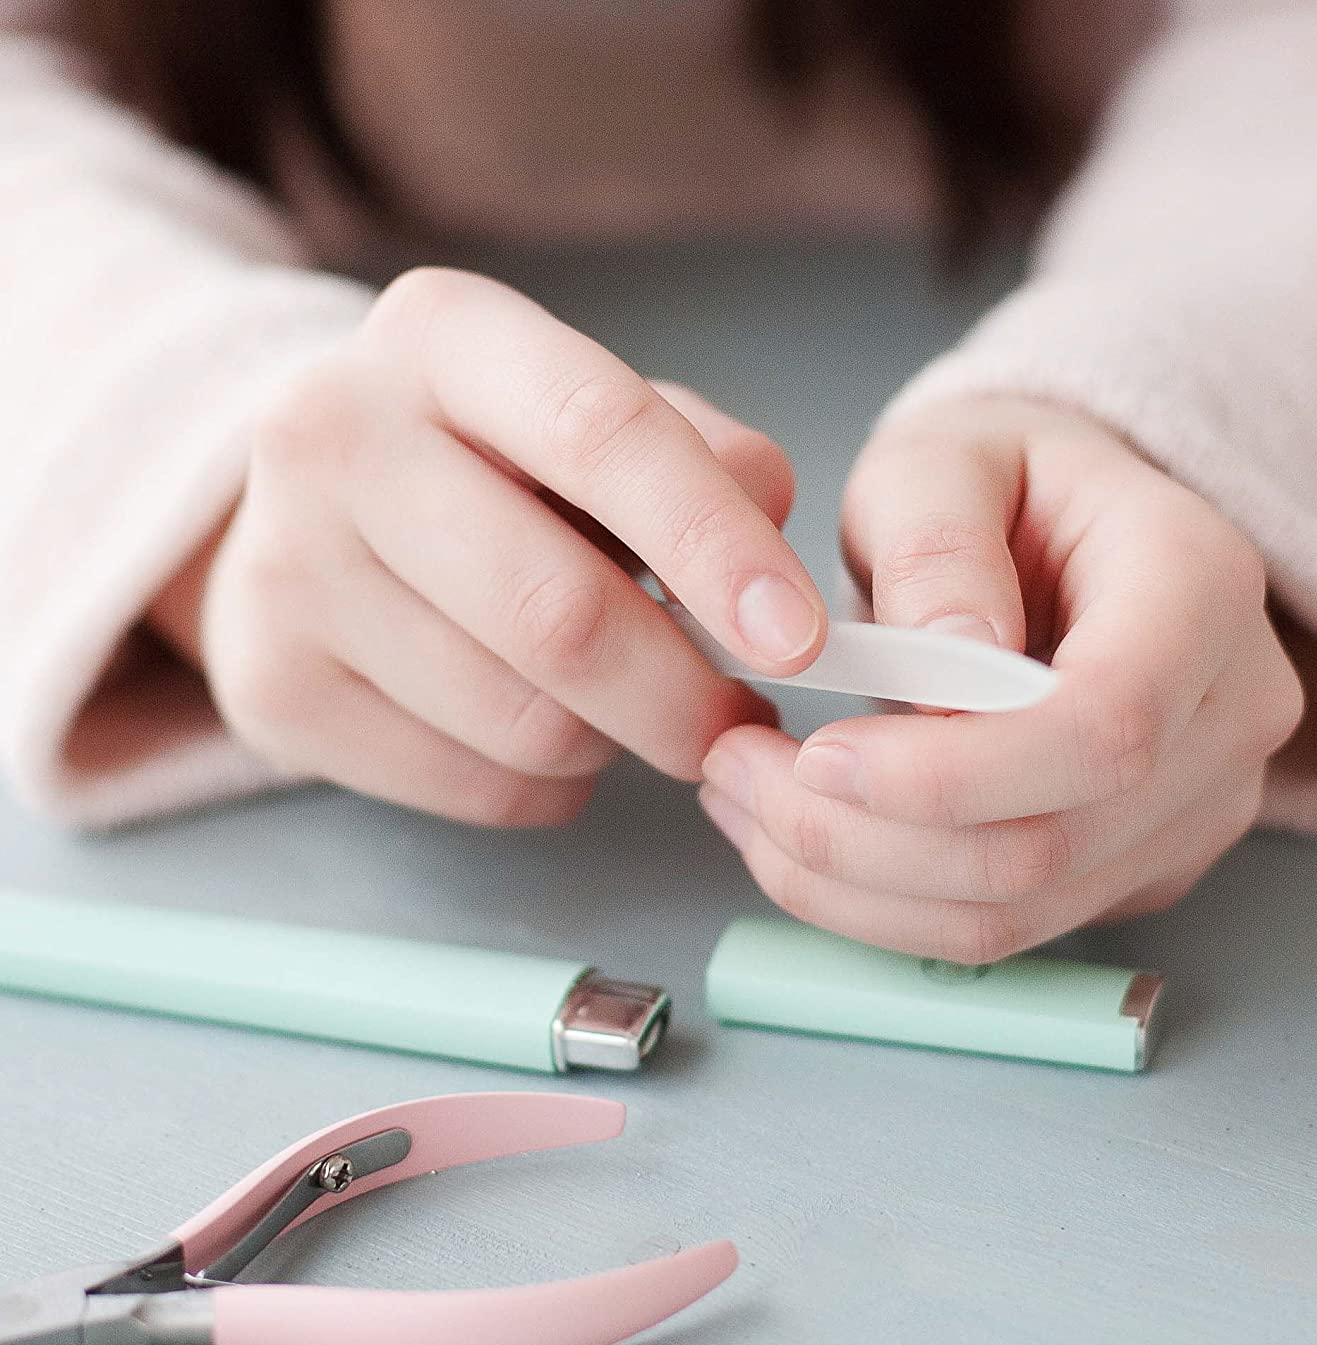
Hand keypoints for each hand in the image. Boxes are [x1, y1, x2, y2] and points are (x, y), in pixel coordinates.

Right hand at [153, 268, 825, 825]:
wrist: (314, 518)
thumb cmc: (497, 468)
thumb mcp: (597, 420)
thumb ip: (704, 459)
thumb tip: (772, 555)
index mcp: (441, 336)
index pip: (600, 433)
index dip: (714, 547)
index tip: (799, 638)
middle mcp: (334, 433)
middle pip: (557, 613)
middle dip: (681, 696)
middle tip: (736, 723)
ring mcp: (282, 567)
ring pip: (522, 720)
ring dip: (615, 741)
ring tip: (624, 708)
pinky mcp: (269, 686)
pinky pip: (473, 786)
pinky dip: (551, 787)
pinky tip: (549, 740)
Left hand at [699, 394, 1303, 959]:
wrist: (1066, 529)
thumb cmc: (1003, 480)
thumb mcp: (943, 459)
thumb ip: (937, 544)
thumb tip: (948, 670)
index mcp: (1201, 586)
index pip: (1105, 727)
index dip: (954, 773)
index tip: (819, 755)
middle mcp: (1228, 715)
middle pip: (1048, 844)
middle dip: (863, 838)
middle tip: (734, 774)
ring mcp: (1194, 808)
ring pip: (1014, 912)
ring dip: (852, 884)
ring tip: (746, 803)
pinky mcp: (1133, 866)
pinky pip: (1001, 927)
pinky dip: (880, 903)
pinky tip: (804, 837)